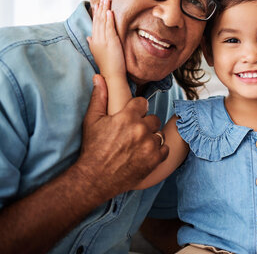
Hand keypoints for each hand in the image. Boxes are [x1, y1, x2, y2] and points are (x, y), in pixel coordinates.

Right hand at [77, 75, 168, 199]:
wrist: (95, 178)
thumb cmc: (93, 148)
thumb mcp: (92, 120)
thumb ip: (99, 97)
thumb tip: (99, 77)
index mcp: (127, 116)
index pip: (142, 103)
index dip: (136, 110)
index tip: (130, 117)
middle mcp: (141, 129)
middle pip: (153, 119)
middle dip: (145, 125)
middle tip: (133, 135)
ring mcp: (150, 145)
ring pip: (158, 134)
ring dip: (151, 138)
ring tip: (137, 146)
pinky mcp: (155, 160)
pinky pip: (164, 149)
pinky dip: (157, 152)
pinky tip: (144, 155)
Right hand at [87, 0, 125, 77]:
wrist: (111, 75)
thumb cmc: (107, 65)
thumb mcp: (97, 52)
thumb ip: (93, 43)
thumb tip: (89, 37)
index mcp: (94, 41)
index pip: (94, 24)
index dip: (95, 13)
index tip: (97, 4)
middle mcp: (97, 39)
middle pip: (98, 20)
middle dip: (100, 8)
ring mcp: (103, 40)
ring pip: (103, 22)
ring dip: (105, 9)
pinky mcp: (111, 42)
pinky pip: (109, 28)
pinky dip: (109, 19)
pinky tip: (110, 11)